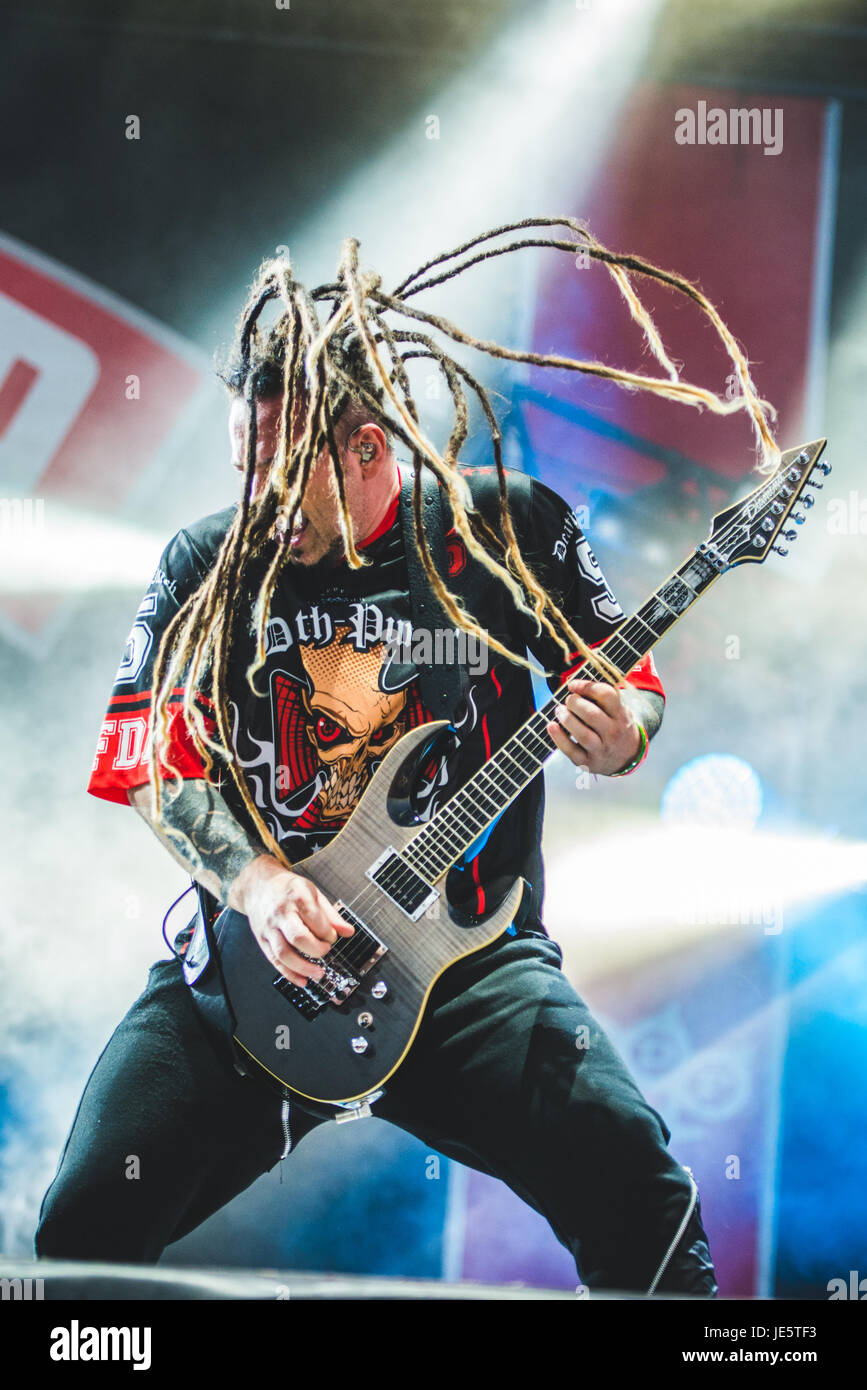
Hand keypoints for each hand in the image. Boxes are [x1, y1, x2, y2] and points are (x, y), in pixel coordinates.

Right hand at [230, 855, 354, 986]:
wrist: (257, 886)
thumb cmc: (288, 889)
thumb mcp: (313, 893)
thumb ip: (330, 914)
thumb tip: (348, 932)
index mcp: (297, 896)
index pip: (315, 919)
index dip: (328, 932)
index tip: (332, 936)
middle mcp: (281, 913)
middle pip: (298, 937)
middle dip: (316, 949)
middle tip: (326, 950)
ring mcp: (269, 927)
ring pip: (283, 953)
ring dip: (303, 967)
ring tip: (318, 973)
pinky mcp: (262, 939)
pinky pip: (274, 960)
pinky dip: (289, 974)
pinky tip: (302, 980)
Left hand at [545, 679, 641, 776]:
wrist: (627, 758)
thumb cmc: (616, 728)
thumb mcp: (618, 711)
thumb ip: (603, 698)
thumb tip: (576, 686)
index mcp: (620, 715)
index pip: (606, 695)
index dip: (586, 687)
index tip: (572, 685)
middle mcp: (613, 733)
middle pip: (592, 715)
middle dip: (575, 703)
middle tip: (568, 700)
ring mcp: (601, 749)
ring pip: (582, 735)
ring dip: (567, 720)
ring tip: (559, 710)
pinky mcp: (589, 762)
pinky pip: (571, 750)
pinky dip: (559, 738)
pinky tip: (551, 726)